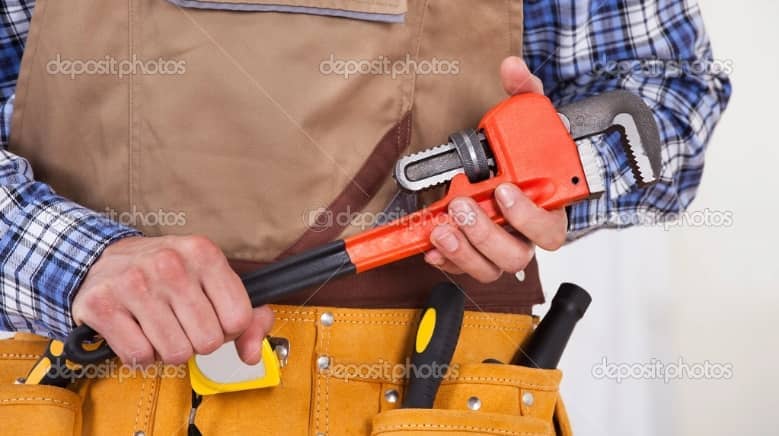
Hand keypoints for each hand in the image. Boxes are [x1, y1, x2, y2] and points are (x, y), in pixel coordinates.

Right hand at [72, 235, 273, 365]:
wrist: (104, 258)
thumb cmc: (165, 273)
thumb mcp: (211, 280)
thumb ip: (247, 317)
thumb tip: (253, 354)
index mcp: (203, 253)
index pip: (239, 319)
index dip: (229, 329)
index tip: (212, 318)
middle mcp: (170, 264)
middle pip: (208, 341)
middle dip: (197, 342)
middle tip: (181, 324)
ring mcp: (134, 283)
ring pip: (175, 353)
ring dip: (168, 350)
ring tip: (158, 326)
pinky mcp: (103, 305)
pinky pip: (140, 356)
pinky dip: (140, 354)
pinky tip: (136, 331)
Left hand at [424, 57, 567, 281]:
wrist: (515, 171)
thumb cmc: (526, 156)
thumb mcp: (529, 119)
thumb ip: (524, 93)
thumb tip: (511, 68)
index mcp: (550, 208)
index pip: (550, 228)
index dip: (527, 216)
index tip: (504, 191)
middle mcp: (528, 235)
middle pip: (518, 255)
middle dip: (486, 233)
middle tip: (464, 206)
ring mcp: (504, 248)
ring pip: (491, 267)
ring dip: (464, 251)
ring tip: (442, 227)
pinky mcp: (480, 255)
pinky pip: (466, 269)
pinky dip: (448, 260)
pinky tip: (432, 244)